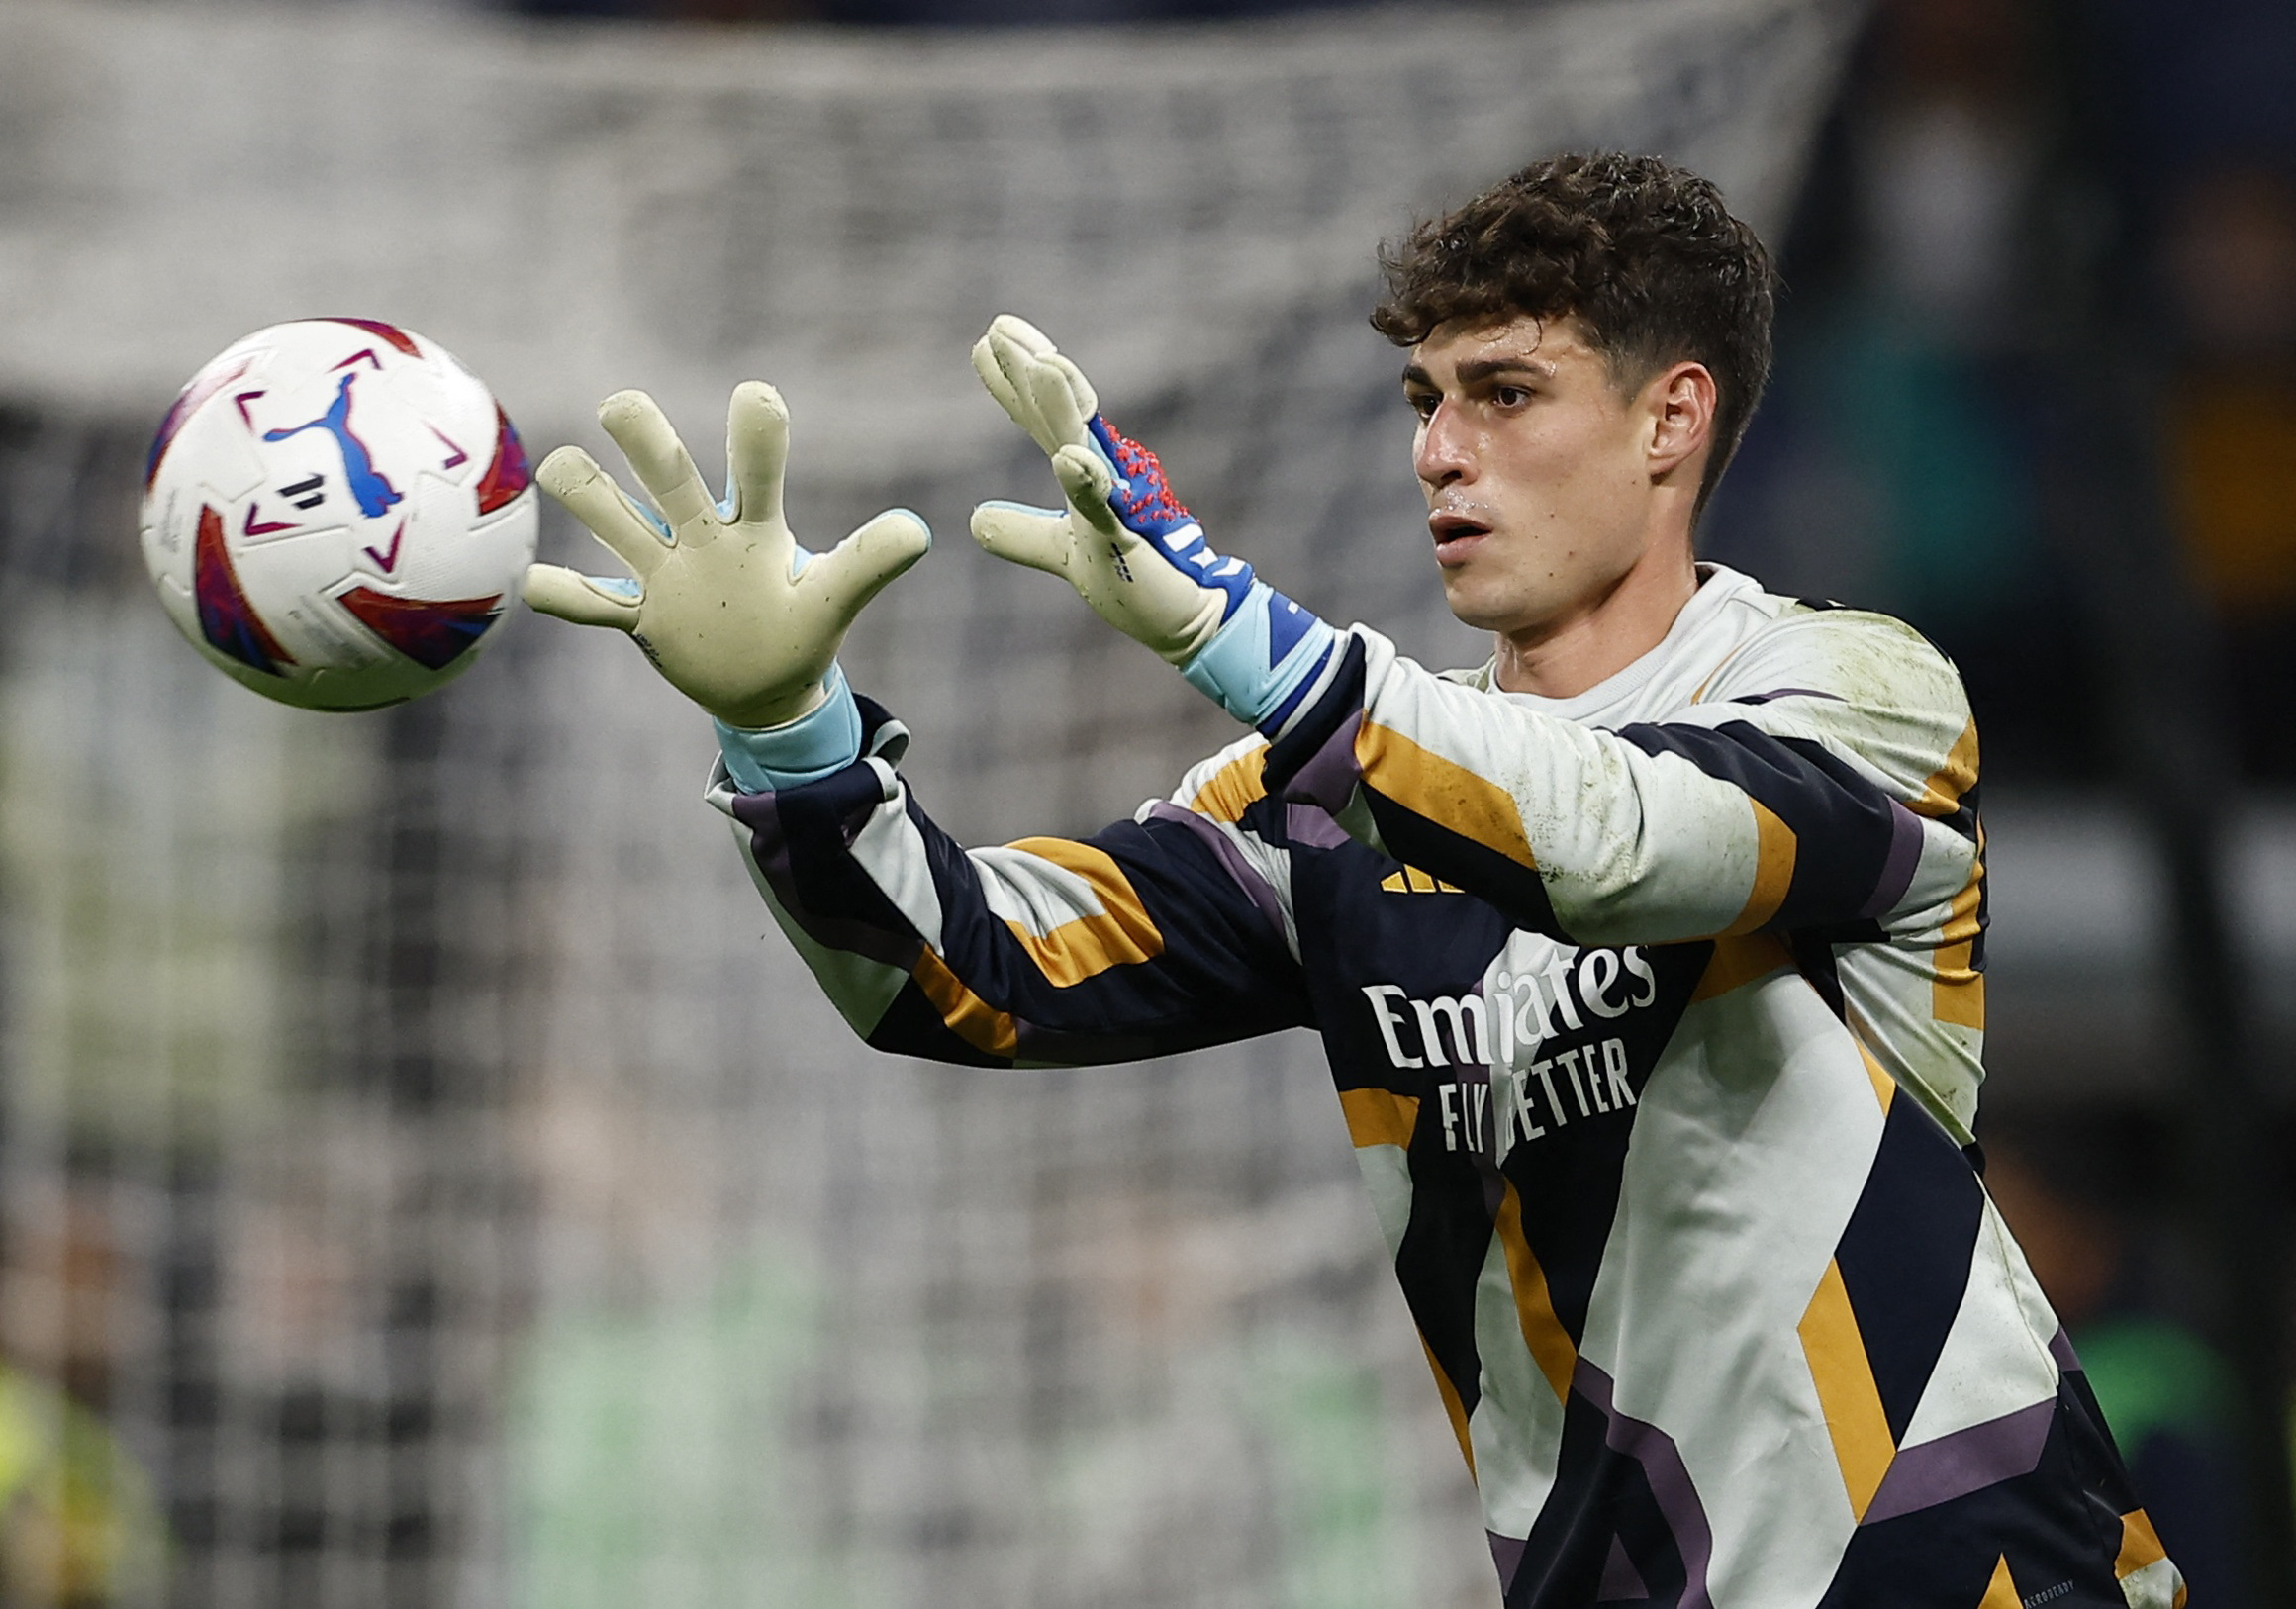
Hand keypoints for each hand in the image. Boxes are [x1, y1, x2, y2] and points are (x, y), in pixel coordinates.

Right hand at [526, 383, 928, 728]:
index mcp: (755, 527)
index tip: (758, 395)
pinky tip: (537, 581)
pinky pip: (591, 601)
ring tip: (563, 468)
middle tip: (621, 406)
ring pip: (615, 521)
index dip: (755, 433)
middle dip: (645, 437)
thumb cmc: (799, 630)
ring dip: (588, 495)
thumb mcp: (834, 599)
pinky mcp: (638, 616)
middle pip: (668, 472)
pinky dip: (564, 594)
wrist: (763, 685)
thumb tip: (921, 530)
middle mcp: (702, 534)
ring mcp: (664, 572)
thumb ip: (868, 564)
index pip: (755, 469)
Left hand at [968, 315, 1335, 728]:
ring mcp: (1119, 503)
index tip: (982, 345)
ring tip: (1042, 362)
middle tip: (998, 328)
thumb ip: (1023, 534)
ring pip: (1085, 446)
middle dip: (1031, 371)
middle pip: (1060, 416)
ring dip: (1062, 405)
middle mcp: (1104, 478)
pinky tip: (1068, 459)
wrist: (1187, 622)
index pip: (1042, 421)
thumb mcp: (1063, 556)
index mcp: (1087, 477)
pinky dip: (1088, 481)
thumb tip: (974, 518)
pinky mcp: (1131, 538)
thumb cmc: (1137, 583)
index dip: (1012, 386)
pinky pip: (1106, 507)